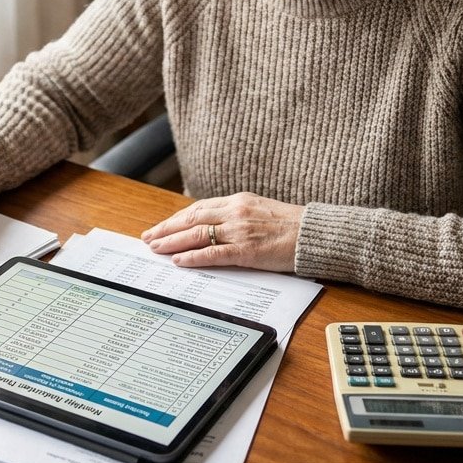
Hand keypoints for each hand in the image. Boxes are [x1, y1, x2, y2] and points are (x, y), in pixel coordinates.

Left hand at [140, 192, 303, 271]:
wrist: (314, 234)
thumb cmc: (291, 226)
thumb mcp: (260, 211)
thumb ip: (237, 216)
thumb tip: (214, 226)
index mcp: (238, 201)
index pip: (198, 208)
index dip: (176, 218)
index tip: (161, 226)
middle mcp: (235, 212)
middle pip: (192, 219)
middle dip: (167, 229)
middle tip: (148, 238)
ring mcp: (240, 231)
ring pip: (197, 234)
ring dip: (172, 242)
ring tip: (156, 249)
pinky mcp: (247, 250)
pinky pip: (213, 254)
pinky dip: (193, 257)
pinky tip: (179, 260)